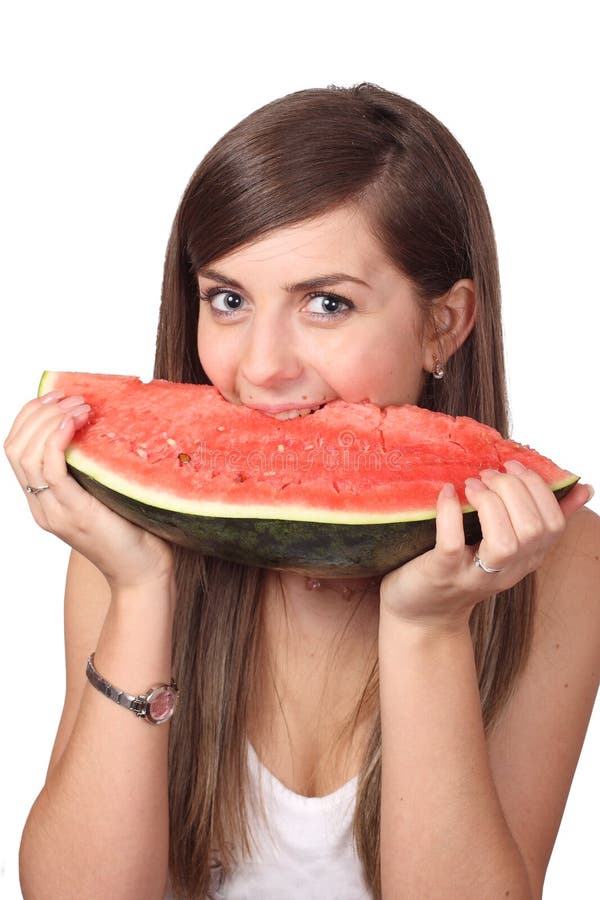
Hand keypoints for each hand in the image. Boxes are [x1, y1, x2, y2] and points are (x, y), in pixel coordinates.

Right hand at [4, 391, 172, 590]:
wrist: (144, 575)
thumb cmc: (135, 531)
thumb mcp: (108, 490)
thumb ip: (96, 465)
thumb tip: (106, 419)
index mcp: (45, 500)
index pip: (16, 449)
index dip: (29, 416)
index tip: (55, 395)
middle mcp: (42, 506)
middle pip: (14, 447)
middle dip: (37, 412)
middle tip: (68, 396)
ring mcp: (54, 512)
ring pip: (25, 455)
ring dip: (49, 420)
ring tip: (78, 406)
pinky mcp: (74, 513)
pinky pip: (50, 470)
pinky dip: (57, 439)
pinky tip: (75, 423)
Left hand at [380, 460, 592, 631]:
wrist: (424, 612)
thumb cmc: (464, 568)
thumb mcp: (507, 545)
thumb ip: (538, 517)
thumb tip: (583, 489)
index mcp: (528, 558)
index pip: (554, 524)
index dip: (538, 488)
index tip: (513, 466)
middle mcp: (508, 570)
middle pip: (532, 528)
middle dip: (512, 490)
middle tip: (487, 474)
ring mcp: (476, 575)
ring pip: (504, 542)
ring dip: (489, 503)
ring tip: (472, 485)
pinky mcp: (443, 573)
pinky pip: (453, 542)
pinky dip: (450, 512)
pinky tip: (447, 492)